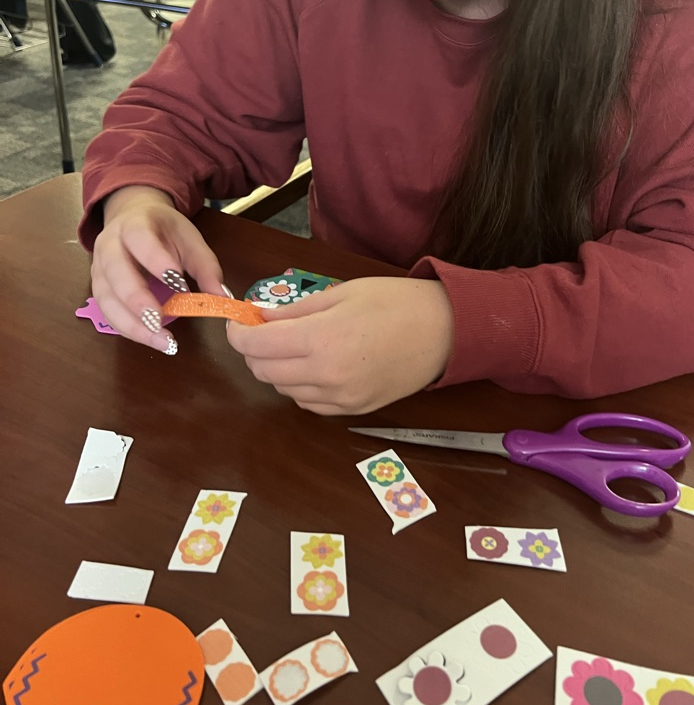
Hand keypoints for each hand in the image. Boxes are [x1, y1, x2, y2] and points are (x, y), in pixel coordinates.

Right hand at [91, 185, 223, 353]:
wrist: (132, 218)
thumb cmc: (164, 231)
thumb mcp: (189, 239)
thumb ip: (206, 266)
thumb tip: (222, 297)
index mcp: (134, 224)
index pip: (140, 239)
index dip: (157, 262)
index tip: (179, 284)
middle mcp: (109, 245)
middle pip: (116, 273)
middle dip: (137, 300)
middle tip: (160, 322)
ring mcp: (99, 269)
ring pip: (107, 299)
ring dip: (133, 324)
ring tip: (162, 342)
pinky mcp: (98, 289)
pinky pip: (108, 313)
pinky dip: (128, 329)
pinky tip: (151, 339)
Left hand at [226, 276, 453, 413]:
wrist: (444, 332)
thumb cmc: (395, 303)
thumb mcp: (341, 294)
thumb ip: (295, 311)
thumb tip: (259, 319)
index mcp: (321, 340)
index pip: (256, 345)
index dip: (238, 333)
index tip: (239, 322)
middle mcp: (326, 375)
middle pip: (264, 371)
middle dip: (254, 350)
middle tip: (263, 330)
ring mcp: (340, 398)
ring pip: (283, 389)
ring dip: (275, 368)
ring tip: (291, 346)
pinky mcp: (353, 410)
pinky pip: (308, 403)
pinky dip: (299, 385)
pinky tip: (313, 365)